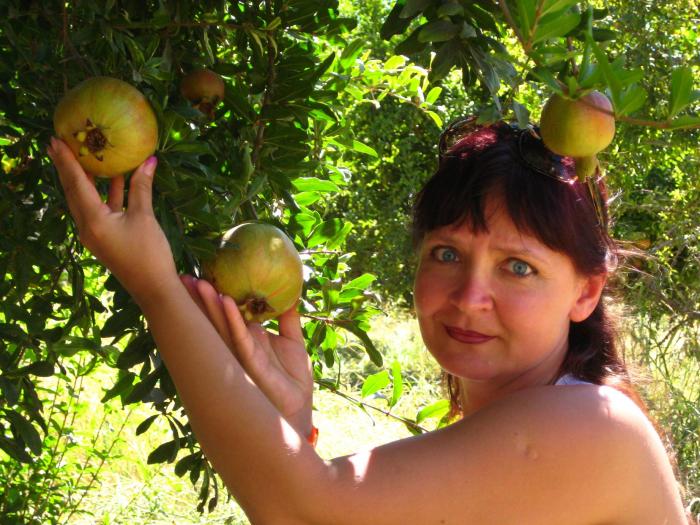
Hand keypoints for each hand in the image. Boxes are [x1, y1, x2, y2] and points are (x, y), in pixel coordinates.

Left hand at [47, 137, 178, 304]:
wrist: (153, 288)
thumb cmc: (149, 254)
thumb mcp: (145, 217)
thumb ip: (142, 187)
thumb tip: (148, 160)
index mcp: (92, 220)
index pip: (76, 183)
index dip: (67, 161)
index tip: (56, 140)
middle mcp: (87, 226)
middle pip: (73, 191)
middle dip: (67, 167)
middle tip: (59, 143)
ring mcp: (94, 233)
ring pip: (85, 199)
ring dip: (85, 179)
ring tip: (83, 156)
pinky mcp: (104, 237)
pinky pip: (98, 209)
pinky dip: (103, 192)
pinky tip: (113, 179)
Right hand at [181, 275, 313, 435]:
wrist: (299, 408)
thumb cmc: (292, 378)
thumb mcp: (293, 341)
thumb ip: (289, 318)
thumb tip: (291, 292)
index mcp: (246, 337)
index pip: (226, 312)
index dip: (212, 295)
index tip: (200, 274)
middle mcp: (237, 344)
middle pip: (215, 317)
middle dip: (199, 298)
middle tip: (184, 276)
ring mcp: (240, 353)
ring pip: (220, 325)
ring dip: (209, 304)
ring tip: (197, 283)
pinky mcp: (249, 362)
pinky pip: (239, 337)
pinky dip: (232, 319)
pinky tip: (225, 302)